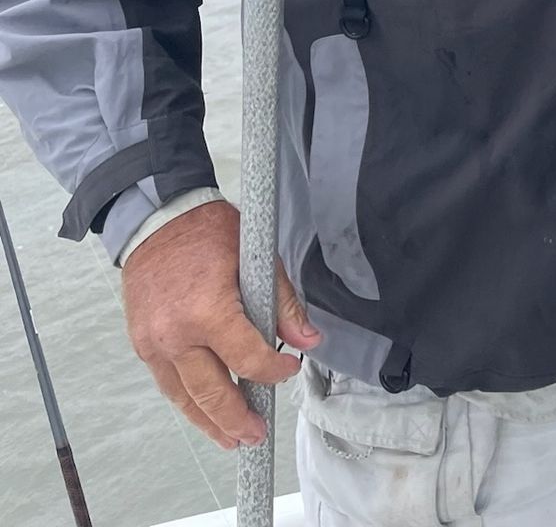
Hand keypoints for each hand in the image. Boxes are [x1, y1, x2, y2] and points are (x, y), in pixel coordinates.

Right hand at [121, 199, 320, 448]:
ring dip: (208, 422)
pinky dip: (187, 400)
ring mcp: (153, 343)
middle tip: (257, 435)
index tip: (289, 370)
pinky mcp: (142, 343)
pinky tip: (204, 412)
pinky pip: (167, 382)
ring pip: (183, 397)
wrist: (159, 220)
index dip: (274, 372)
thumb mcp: (259, 258)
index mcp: (208, 311)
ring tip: (232, 439)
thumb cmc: (209, 233)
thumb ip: (284, 305)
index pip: (248, 359)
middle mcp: (176, 334)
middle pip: (211, 392)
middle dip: (238, 418)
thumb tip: (309, 340)